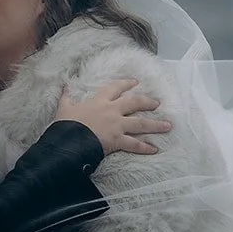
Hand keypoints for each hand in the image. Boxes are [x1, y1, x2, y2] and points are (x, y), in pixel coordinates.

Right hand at [55, 78, 171, 155]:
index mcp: (99, 101)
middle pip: (134, 103)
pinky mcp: (117, 140)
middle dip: (147, 102)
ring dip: (155, 124)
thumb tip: (64, 87)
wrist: (67, 140)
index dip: (126, 84)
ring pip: (140, 123)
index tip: (135, 82)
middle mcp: (112, 110)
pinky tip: (155, 149)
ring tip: (168, 125)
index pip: (115, 88)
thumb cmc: (66, 124)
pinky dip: (145, 147)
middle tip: (158, 103)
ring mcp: (116, 125)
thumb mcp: (64, 108)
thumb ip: (66, 97)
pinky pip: (134, 144)